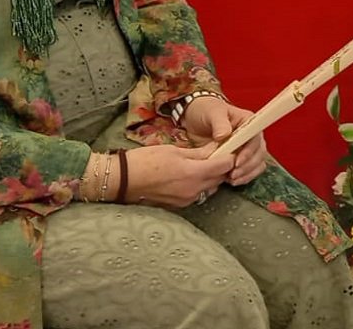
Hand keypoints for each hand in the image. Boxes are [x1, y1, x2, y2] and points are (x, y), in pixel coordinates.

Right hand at [119, 143, 236, 207]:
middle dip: (222, 167)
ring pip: (210, 188)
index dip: (229, 156)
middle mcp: (194, 190)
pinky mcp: (179, 205)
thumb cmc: (145, 160)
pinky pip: (198, 194)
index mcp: (193, 173)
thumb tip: (216, 149)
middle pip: (220, 178)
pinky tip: (190, 176)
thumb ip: (199, 153)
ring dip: (211, 177)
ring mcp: (187, 200)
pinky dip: (199, 185)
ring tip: (202, 165)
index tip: (228, 148)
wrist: (123, 180)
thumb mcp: (174, 150)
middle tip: (217, 154)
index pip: (225, 166)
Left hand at [182, 98, 267, 185]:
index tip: (237, 161)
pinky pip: (250, 170)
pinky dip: (244, 177)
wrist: (194, 119)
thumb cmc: (205, 110)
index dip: (249, 151)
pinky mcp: (241, 158)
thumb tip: (224, 135)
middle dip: (248, 166)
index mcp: (248, 121)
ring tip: (231, 180)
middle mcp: (251, 135)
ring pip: (257, 163)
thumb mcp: (211, 112)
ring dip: (247, 173)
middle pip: (259, 153)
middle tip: (233, 174)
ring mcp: (247, 147)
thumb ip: (219, 123)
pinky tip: (231, 181)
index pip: (255, 138)